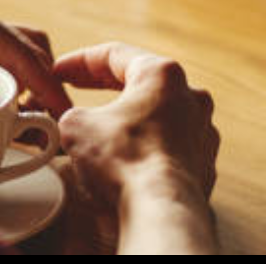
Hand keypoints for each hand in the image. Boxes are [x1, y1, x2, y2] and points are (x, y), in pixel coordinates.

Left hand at [0, 0, 71, 117]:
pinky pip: (4, 54)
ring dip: (30, 83)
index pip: (26, 55)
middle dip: (44, 87)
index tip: (65, 117)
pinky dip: (13, 79)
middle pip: (33, 48)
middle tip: (48, 125)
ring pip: (23, 50)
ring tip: (26, 120)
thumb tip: (35, 134)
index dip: (51, 90)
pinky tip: (6, 108)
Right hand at [54, 43, 218, 207]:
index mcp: (162, 74)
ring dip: (130, 118)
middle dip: (105, 87)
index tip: (61, 71)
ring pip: (158, 114)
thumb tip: (73, 122)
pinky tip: (126, 159)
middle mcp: (190, 97)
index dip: (80, 62)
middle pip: (140, 82)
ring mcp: (202, 131)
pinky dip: (146, 147)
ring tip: (101, 130)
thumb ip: (71, 113)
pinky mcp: (203, 163)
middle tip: (78, 88)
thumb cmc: (125, 162)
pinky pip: (169, 146)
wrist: (160, 211)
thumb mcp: (76, 126)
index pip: (115, 54)